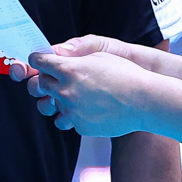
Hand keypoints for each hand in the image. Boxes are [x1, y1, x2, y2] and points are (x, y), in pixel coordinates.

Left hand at [18, 49, 147, 137]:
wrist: (144, 101)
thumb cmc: (125, 75)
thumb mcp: (98, 55)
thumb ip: (73, 58)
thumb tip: (59, 60)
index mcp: (69, 69)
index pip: (39, 63)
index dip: (38, 60)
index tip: (39, 61)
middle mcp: (66, 91)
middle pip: (40, 85)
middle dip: (46, 80)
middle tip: (57, 78)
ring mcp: (72, 110)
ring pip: (51, 105)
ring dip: (57, 99)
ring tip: (73, 96)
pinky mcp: (80, 125)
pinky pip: (68, 119)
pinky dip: (75, 113)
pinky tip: (90, 107)